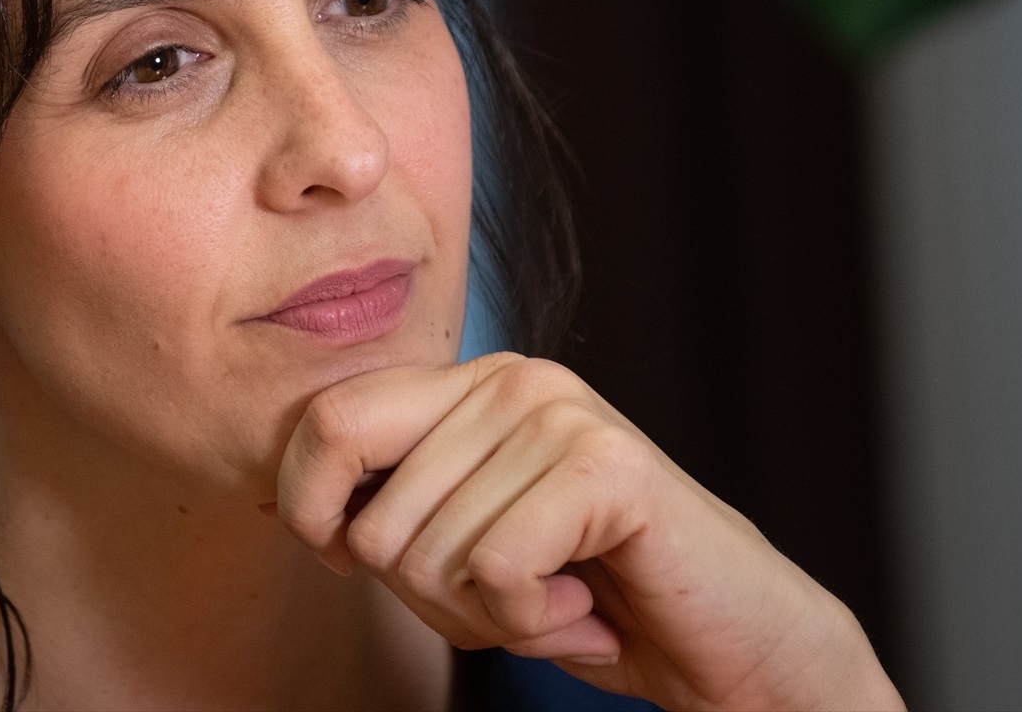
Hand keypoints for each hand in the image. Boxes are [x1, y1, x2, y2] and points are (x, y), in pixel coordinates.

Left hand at [273, 353, 903, 711]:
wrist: (730, 642)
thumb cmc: (587, 595)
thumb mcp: (465, 540)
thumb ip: (392, 507)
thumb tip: (291, 506)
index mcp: (466, 386)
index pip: (328, 420)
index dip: (313, 508)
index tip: (349, 559)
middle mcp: (510, 379)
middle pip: (377, 517)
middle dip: (426, 597)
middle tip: (507, 598)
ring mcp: (560, 413)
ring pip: (434, 553)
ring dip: (488, 617)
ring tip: (556, 598)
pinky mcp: (607, 467)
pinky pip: (496, 570)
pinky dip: (532, 623)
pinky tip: (586, 608)